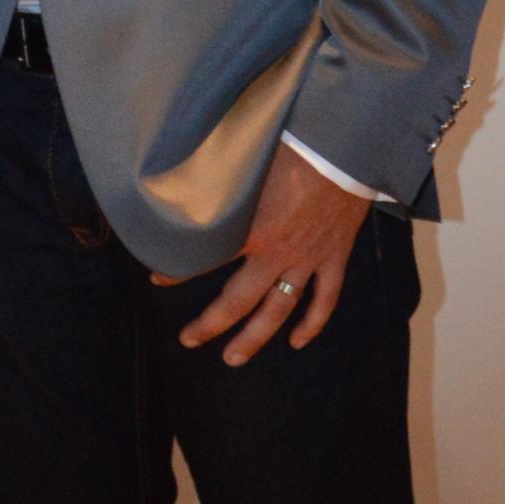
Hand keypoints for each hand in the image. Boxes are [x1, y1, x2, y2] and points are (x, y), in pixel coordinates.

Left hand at [178, 145, 368, 365]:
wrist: (348, 146)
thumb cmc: (296, 145)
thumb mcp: (248, 161)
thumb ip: (220, 180)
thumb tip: (186, 177)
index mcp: (253, 231)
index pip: (206, 259)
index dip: (178, 271)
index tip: (156, 278)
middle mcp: (279, 253)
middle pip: (240, 301)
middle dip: (211, 324)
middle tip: (189, 339)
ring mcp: (309, 258)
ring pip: (280, 309)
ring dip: (256, 336)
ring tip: (233, 358)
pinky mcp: (335, 255)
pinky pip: (326, 298)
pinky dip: (313, 322)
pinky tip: (298, 341)